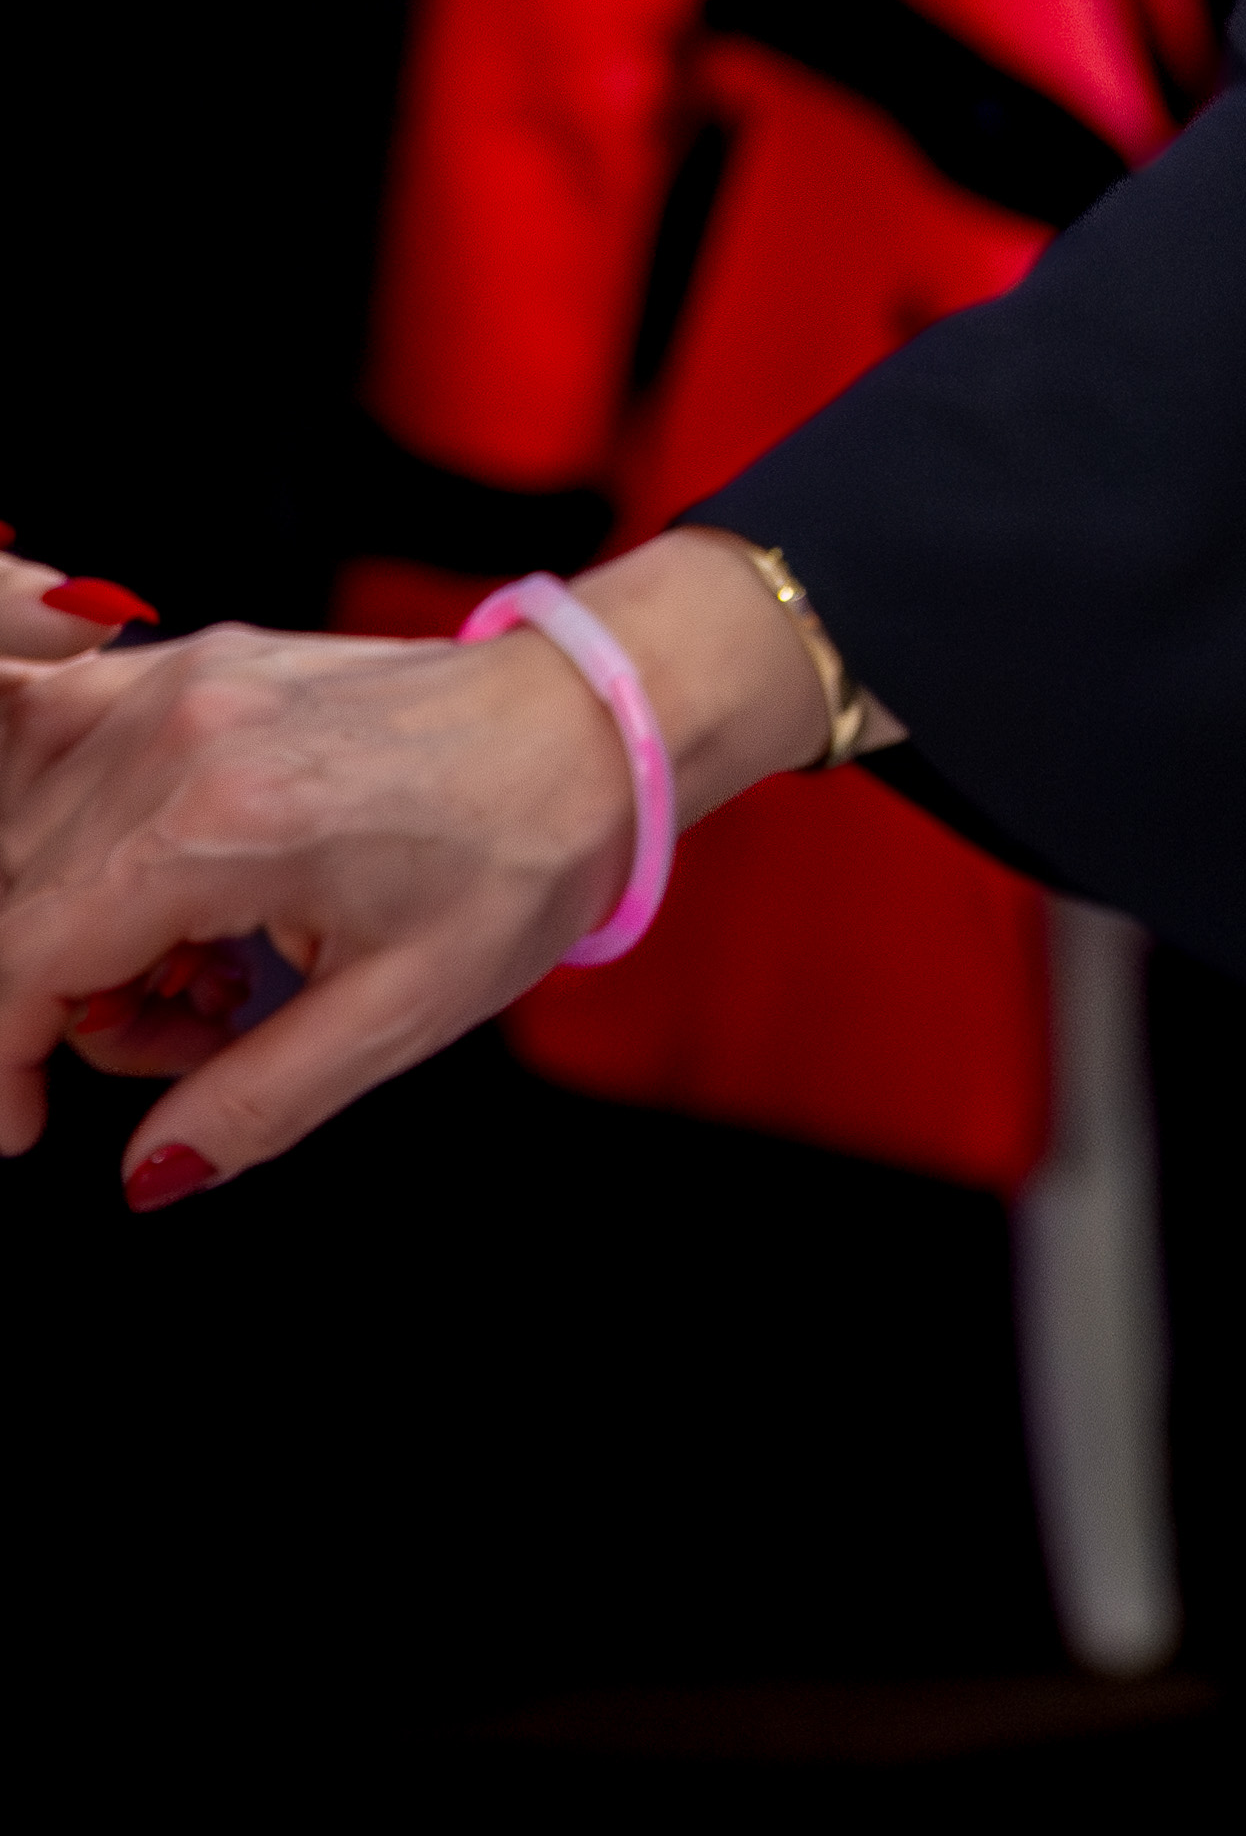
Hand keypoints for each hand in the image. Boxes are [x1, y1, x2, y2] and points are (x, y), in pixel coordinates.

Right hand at [0, 530, 829, 1193]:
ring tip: (213, 966)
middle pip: (24, 897)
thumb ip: (256, 1102)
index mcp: (223, 818)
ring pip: (33, 830)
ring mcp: (183, 678)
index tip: (27, 1124)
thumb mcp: (405, 1010)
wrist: (596, 722)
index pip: (26, 953)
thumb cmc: (523, 852)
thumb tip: (148, 1174)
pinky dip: (83, 833)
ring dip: (81, 924)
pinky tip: (179, 888)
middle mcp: (180, 730)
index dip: (9, 1057)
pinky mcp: (199, 661)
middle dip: (76, 1005)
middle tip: (202, 1034)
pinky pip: (70, 749)